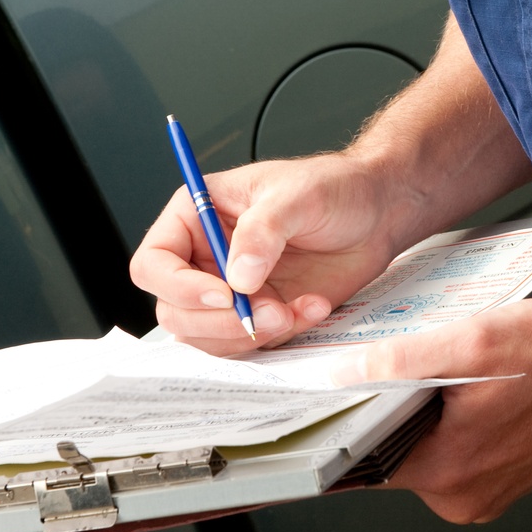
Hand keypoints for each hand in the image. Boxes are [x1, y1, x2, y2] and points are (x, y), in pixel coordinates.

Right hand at [130, 153, 400, 353]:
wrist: (377, 212)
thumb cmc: (334, 187)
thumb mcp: (297, 195)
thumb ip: (263, 231)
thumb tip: (236, 278)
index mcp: (196, 216)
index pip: (154, 263)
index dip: (178, 286)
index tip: (223, 293)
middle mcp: (206, 257)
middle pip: (174, 310)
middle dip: (220, 320)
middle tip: (267, 310)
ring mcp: (231, 290)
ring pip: (208, 337)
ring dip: (251, 333)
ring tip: (295, 308)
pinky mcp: (260, 314)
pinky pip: (251, 344)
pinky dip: (280, 336)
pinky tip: (311, 307)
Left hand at [331, 299, 531, 522]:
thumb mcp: (469, 342)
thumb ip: (400, 361)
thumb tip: (346, 375)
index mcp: (446, 473)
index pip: (367, 455)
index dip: (354, 417)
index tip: (346, 394)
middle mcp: (463, 498)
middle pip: (396, 454)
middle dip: (397, 412)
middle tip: (413, 370)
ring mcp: (487, 495)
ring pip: (428, 454)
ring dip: (428, 419)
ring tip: (450, 380)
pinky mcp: (504, 484)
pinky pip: (459, 457)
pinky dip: (456, 427)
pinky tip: (471, 395)